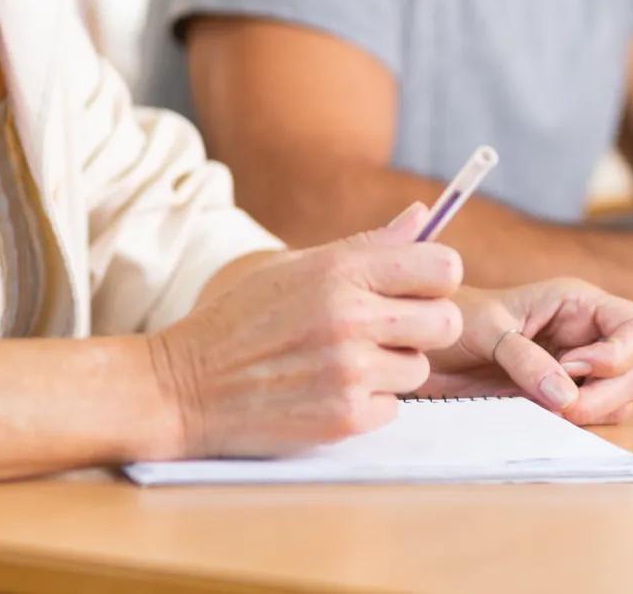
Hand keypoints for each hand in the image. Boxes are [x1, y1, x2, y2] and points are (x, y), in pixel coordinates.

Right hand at [147, 202, 463, 457]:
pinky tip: (327, 391)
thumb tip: (424, 215)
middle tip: (389, 330)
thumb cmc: (242, 319)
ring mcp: (350, 370)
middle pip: (446, 321)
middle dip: (425, 326)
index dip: (436, 278)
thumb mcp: (296, 267)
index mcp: (340, 270)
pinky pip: (393, 408)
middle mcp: (350, 316)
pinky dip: (368, 403)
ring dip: (391, 369)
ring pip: (419, 369)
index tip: (419, 288)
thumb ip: (367, 246)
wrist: (185, 385)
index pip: (441, 265)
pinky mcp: (346, 417)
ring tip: (343, 362)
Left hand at [421, 279, 632, 425]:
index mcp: (579, 305)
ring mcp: (579, 373)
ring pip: (621, 401)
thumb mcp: (484, 328)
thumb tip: (567, 395)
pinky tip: (539, 415)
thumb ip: (525, 358)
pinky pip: (593, 421)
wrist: (423, 351)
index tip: (575, 365)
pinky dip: (576, 426)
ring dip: (591, 412)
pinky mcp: (563, 401)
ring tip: (542, 407)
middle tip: (557, 400)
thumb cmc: (453, 322)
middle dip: (605, 393)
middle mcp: (588, 337)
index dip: (623, 352)